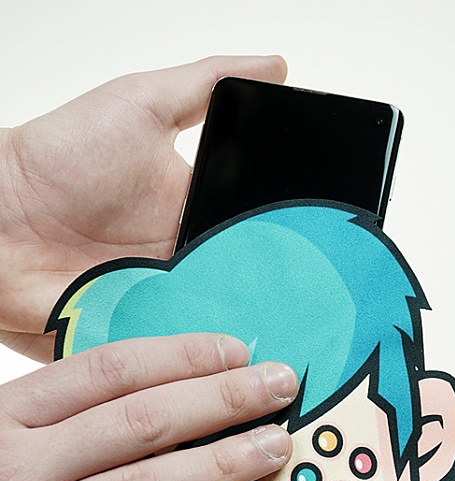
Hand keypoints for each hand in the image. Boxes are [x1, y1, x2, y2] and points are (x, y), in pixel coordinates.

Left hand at [0, 55, 286, 361]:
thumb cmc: (59, 158)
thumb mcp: (139, 104)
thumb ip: (206, 85)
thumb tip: (274, 65)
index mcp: (195, 216)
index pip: (256, 238)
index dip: (289, 249)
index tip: (322, 258)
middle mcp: (183, 264)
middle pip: (245, 291)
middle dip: (274, 303)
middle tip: (307, 311)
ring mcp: (159, 304)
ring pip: (216, 329)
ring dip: (239, 338)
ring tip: (276, 345)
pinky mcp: (133, 337)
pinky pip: (173, 359)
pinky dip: (193, 367)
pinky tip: (220, 367)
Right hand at [0, 333, 296, 480]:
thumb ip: (43, 411)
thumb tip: (128, 385)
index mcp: (0, 416)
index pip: (108, 371)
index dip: (181, 356)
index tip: (235, 351)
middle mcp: (12, 468)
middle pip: (139, 423)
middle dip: (221, 399)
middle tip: (280, 386)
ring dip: (217, 468)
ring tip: (272, 449)